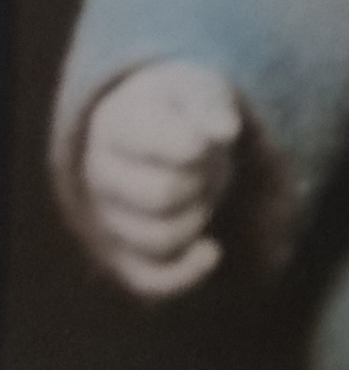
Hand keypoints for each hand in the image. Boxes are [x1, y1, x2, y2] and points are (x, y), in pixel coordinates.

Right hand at [79, 60, 241, 298]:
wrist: (153, 132)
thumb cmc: (179, 109)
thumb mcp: (197, 88)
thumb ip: (210, 104)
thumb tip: (226, 130)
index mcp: (116, 125)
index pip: (151, 142)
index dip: (192, 144)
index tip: (205, 140)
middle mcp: (100, 175)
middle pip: (162, 196)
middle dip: (200, 182)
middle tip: (208, 165)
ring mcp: (107, 218)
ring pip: (159, 240)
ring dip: (197, 218)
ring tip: (203, 191)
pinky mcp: (122, 255)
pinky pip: (149, 280)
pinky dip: (186, 273)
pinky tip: (213, 251)